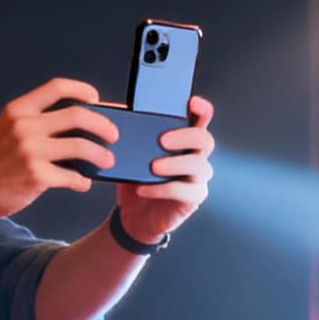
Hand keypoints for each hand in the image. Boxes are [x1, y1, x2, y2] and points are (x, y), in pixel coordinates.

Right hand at [0, 79, 117, 221]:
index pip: (57, 87)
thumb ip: (38, 122)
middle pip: (79, 115)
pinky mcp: (36, 176)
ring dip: (102, 154)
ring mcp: (31, 151)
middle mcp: (25, 126)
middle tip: (113, 135)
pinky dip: (83, 181)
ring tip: (107, 161)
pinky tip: (82, 183)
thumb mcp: (9, 130)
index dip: (82, 90)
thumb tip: (83, 122)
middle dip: (104, 125)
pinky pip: (73, 176)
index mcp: (19, 109)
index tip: (96, 99)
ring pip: (82, 146)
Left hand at [115, 96, 215, 242]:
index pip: (201, 120)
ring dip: (174, 163)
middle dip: (185, 136)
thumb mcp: (132, 154)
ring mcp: (198, 178)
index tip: (191, 102)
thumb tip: (113, 110)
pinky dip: (161, 189)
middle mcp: (197, 156)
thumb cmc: (136, 178)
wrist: (134, 216)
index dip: (202, 109)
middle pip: (205, 140)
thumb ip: (131, 134)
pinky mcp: (192, 199)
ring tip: (152, 167)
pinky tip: (142, 188)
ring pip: (198, 165)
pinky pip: (183, 191)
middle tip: (161, 140)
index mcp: (185, 140)